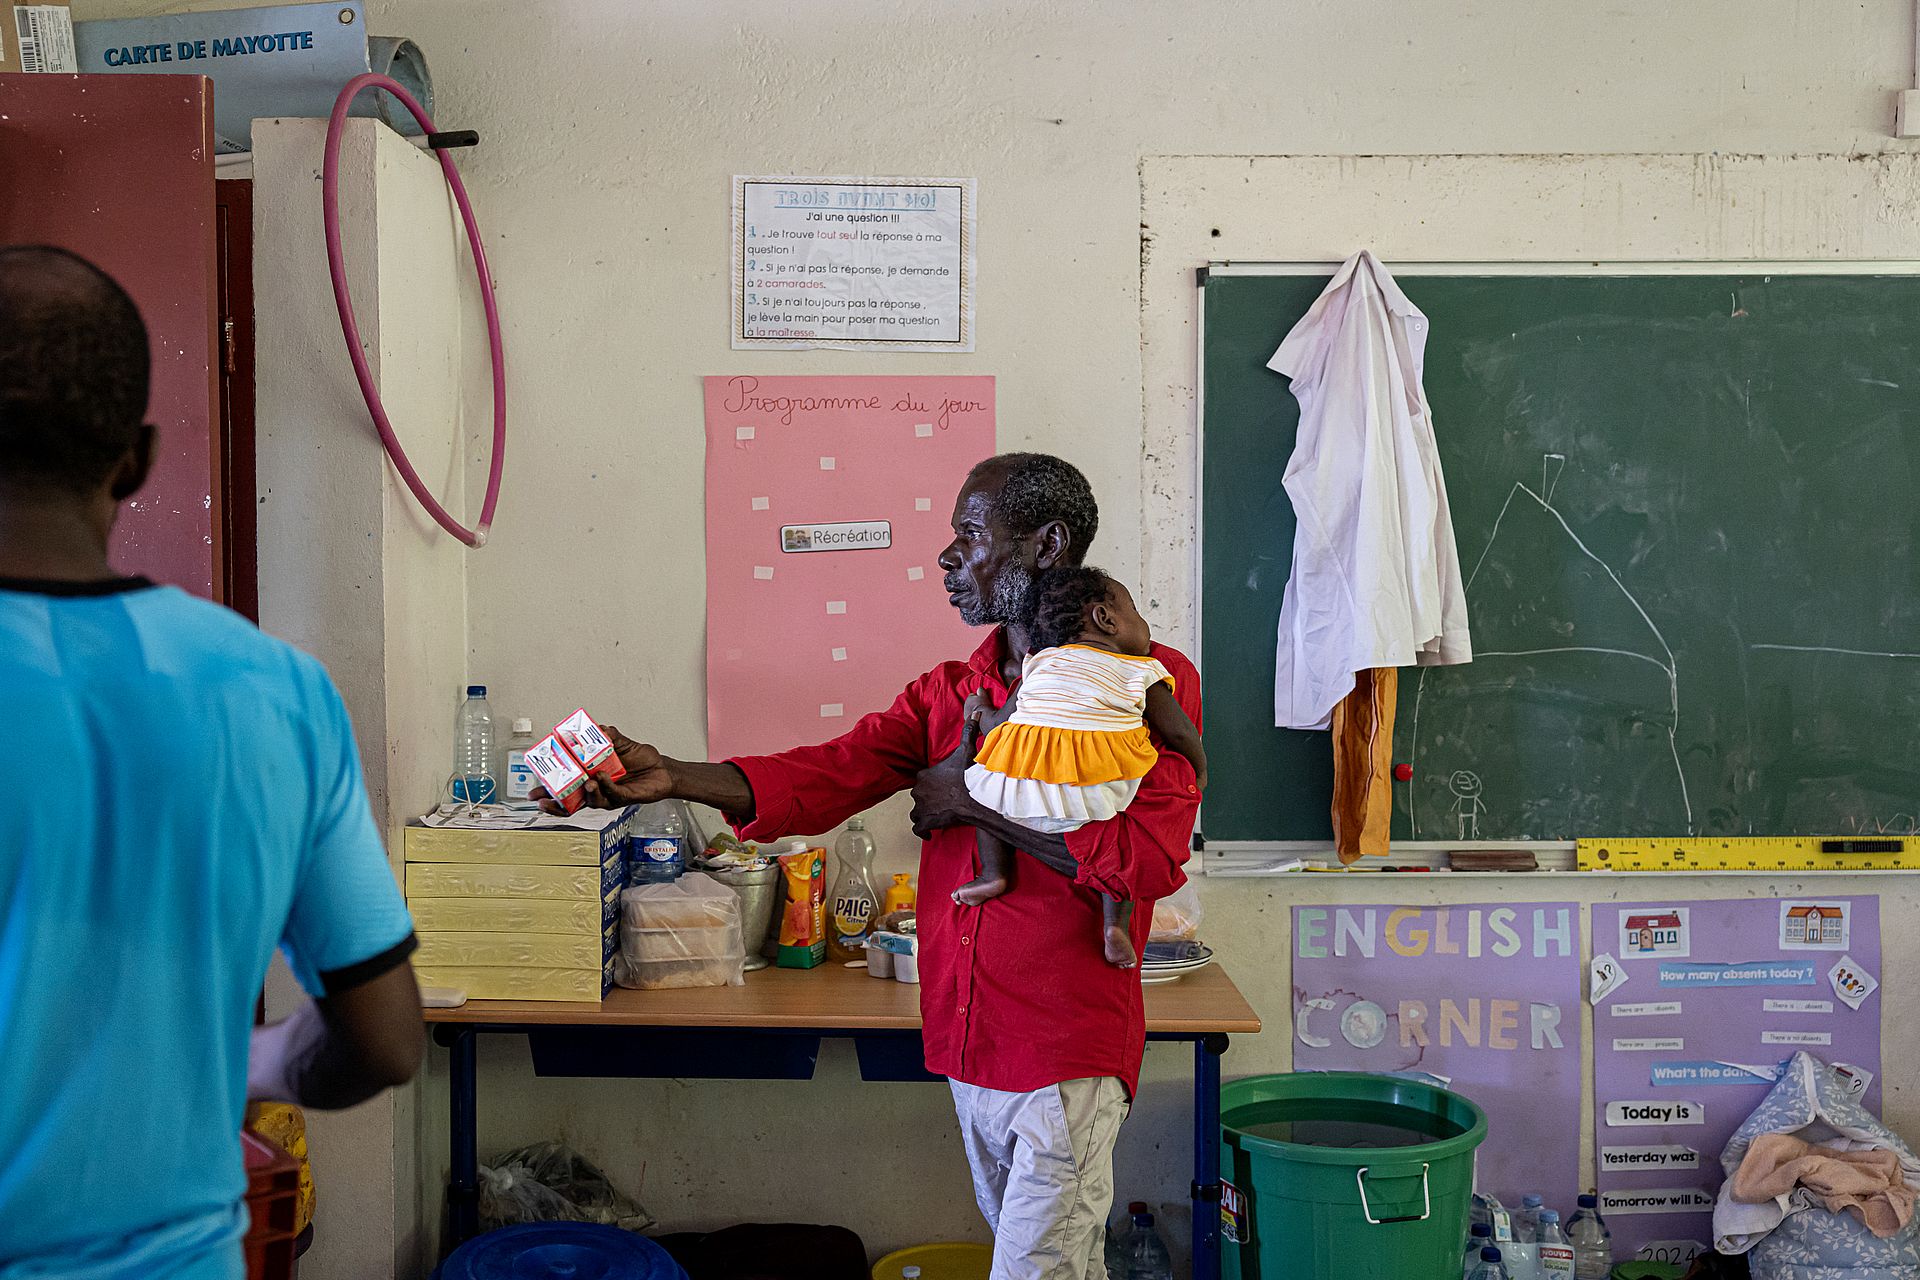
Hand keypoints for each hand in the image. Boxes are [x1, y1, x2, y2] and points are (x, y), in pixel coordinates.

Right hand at [534, 725, 673, 812]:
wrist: (663, 769)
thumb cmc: (642, 760)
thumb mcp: (622, 743)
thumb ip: (609, 736)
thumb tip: (598, 728)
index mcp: (590, 776)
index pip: (565, 787)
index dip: (549, 791)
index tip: (534, 787)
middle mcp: (596, 789)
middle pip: (570, 802)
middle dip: (554, 803)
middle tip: (542, 799)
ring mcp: (608, 795)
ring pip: (590, 800)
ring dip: (586, 792)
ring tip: (587, 782)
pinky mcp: (623, 799)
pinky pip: (610, 795)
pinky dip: (605, 786)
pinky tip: (601, 778)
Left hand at [909, 713, 981, 838]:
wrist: (973, 798)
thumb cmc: (968, 775)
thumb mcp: (968, 750)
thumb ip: (969, 731)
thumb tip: (974, 712)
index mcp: (924, 774)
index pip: (921, 779)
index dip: (930, 783)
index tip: (940, 786)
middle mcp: (918, 790)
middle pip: (918, 795)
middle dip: (926, 798)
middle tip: (940, 801)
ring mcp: (920, 807)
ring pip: (915, 812)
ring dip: (923, 814)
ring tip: (935, 815)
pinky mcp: (925, 821)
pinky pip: (918, 828)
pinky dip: (922, 830)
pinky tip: (928, 832)